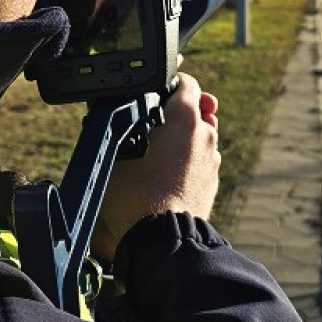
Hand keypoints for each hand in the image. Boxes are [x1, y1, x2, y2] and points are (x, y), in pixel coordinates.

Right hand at [92, 72, 220, 262]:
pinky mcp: (212, 182)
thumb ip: (120, 124)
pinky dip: (188, 160)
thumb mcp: (116, 151)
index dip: (169, 84)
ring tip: (157, 153)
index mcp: (185, 117)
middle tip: (153, 124)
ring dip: (183, 138)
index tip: (156, 92)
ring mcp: (212, 159)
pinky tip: (167, 174)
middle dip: (177, 113)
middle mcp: (205, 134)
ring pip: (199, 136)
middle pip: (196, 110)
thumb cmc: (136, 194)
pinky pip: (201, 160)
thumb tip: (109, 111)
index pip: (186, 83)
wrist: (161, 238)